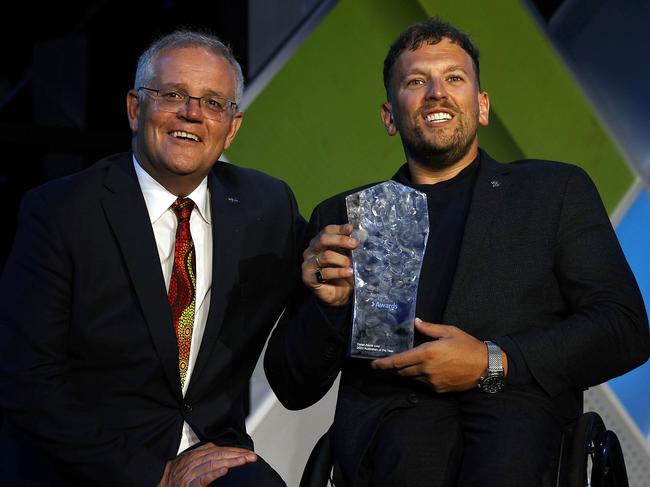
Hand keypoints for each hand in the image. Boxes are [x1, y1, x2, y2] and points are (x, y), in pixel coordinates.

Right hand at [157, 443, 256, 486]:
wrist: (160, 484)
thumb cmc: (177, 474)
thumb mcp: (191, 461)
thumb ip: (205, 455)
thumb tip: (223, 450)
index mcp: (196, 454)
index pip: (219, 449)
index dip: (235, 450)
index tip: (248, 452)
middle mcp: (194, 461)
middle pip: (219, 454)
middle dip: (237, 454)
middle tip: (252, 457)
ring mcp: (191, 473)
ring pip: (213, 464)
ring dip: (231, 461)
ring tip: (244, 460)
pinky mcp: (189, 485)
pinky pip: (203, 478)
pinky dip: (214, 473)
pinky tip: (225, 470)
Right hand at [302, 223, 357, 305]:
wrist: (339, 294)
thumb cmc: (342, 272)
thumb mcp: (347, 256)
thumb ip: (349, 245)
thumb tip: (360, 235)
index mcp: (319, 243)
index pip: (327, 231)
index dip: (339, 229)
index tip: (351, 229)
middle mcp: (311, 251)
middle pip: (323, 240)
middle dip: (341, 240)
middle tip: (355, 244)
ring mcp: (308, 264)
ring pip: (326, 256)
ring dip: (342, 260)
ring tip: (352, 265)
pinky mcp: (308, 277)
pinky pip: (325, 272)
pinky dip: (340, 272)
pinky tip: (349, 272)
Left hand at [371, 319, 495, 392]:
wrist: (486, 366)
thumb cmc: (467, 346)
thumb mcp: (449, 331)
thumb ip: (429, 328)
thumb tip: (416, 322)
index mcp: (427, 353)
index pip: (399, 361)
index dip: (384, 364)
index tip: (374, 364)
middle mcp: (426, 369)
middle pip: (402, 371)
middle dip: (394, 368)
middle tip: (388, 363)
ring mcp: (432, 382)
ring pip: (412, 378)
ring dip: (408, 372)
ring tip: (409, 364)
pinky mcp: (439, 389)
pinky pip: (424, 384)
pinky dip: (421, 378)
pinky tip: (427, 370)